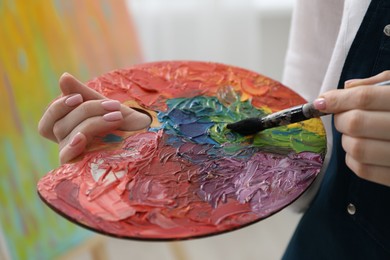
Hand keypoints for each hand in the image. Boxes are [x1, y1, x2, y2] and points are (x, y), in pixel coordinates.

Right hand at [38, 73, 150, 163]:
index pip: (50, 120)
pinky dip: (71, 146)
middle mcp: (70, 143)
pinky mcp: (83, 166)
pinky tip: (81, 138)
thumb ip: (85, 94)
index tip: (79, 97)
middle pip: (59, 125)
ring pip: (65, 134)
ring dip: (91, 122)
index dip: (58, 107)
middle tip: (113, 105)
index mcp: (71, 129)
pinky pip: (65, 156)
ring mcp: (77, 155)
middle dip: (85, 111)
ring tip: (117, 117)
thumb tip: (63, 77)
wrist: (150, 139)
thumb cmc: (128, 124)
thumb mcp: (107, 106)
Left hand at [313, 71, 389, 186]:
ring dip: (346, 139)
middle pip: (356, 123)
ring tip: (356, 133)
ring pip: (355, 148)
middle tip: (344, 116)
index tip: (322, 101)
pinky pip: (362, 169)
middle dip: (341, 118)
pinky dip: (351, 158)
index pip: (365, 98)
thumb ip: (379, 85)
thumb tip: (346, 88)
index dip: (337, 99)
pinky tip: (360, 148)